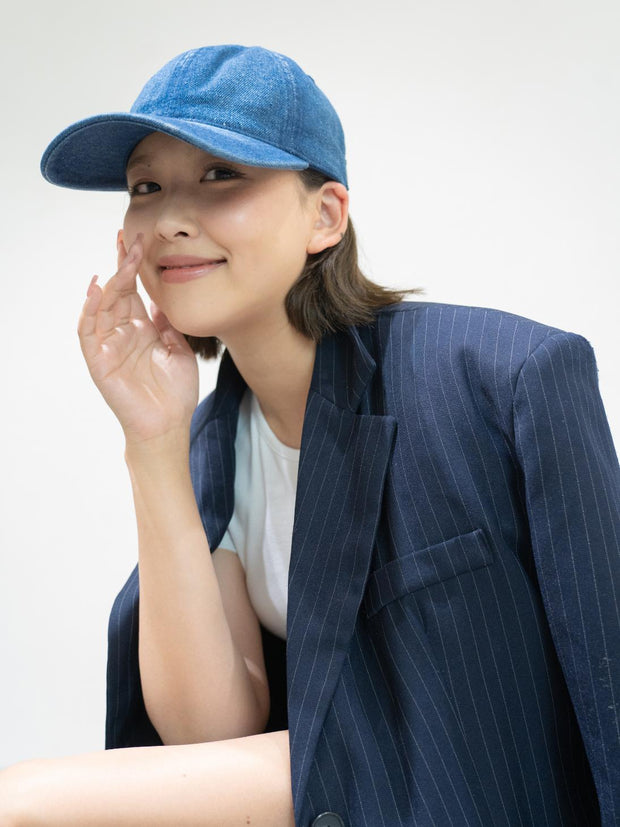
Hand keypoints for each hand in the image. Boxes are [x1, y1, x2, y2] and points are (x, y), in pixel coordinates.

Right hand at [78, 236, 198, 445]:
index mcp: (141, 329)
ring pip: (102, 306)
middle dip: (122, 265)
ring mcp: (109, 345)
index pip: (132, 291)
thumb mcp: (178, 349)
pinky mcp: (99, 361)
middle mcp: (122, 333)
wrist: (170, 424)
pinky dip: (89, 310)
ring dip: (110, 281)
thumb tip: (162, 298)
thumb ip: (168, 323)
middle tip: (130, 240)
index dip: (132, 266)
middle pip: (116, 292)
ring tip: (121, 260)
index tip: (136, 241)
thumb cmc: (175, 392)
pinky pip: (88, 331)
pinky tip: (95, 290)